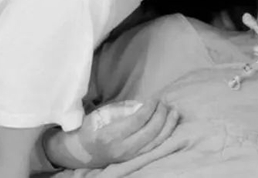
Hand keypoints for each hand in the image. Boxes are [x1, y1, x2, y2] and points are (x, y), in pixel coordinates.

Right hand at [44, 100, 178, 168]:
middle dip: (161, 114)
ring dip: (168, 124)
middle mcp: (123, 148)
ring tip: (173, 111)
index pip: (138, 120)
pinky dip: (166, 135)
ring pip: (156, 141)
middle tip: (163, 102)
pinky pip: (155, 147)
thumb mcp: (100, 116)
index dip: (150, 108)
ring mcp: (130, 156)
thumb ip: (122, 110)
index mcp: (111, 135)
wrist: (84, 152)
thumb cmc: (92, 129)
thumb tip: (144, 104)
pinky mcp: (136, 159)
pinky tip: (171, 124)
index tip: (154, 98)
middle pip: (150, 131)